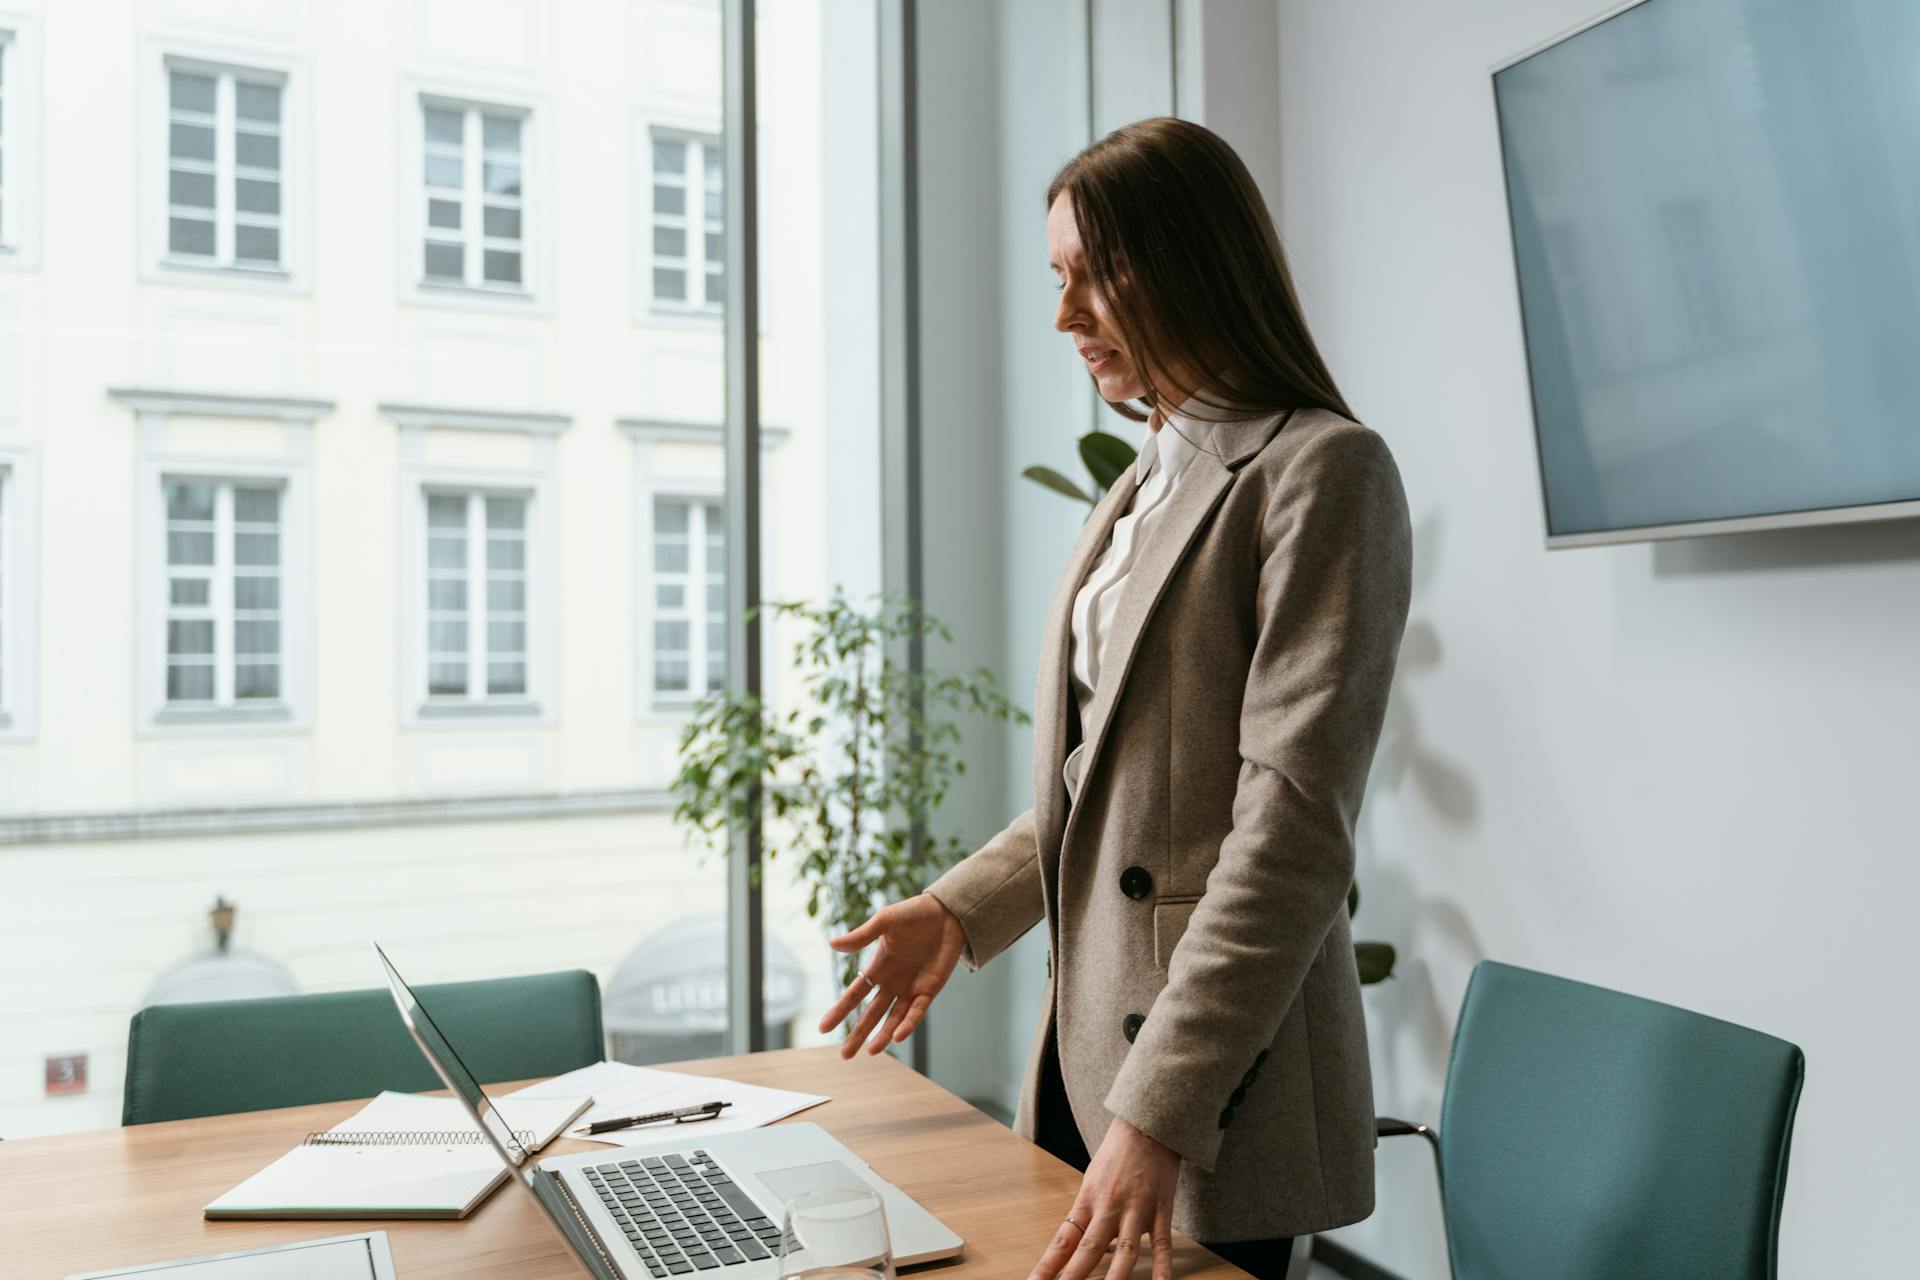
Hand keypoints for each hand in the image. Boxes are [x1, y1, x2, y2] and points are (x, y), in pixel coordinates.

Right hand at [817, 892, 967, 1058]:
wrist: (947, 913)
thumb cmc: (913, 913)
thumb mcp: (885, 921)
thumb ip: (861, 936)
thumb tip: (831, 944)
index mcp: (878, 967)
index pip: (854, 994)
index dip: (839, 1011)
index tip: (823, 1028)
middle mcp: (891, 982)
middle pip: (871, 1014)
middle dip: (857, 1034)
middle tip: (844, 1056)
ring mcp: (911, 988)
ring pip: (893, 1018)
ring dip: (882, 1035)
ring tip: (870, 1051)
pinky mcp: (930, 990)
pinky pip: (917, 1012)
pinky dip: (908, 1024)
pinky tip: (898, 1036)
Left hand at [1030, 1118, 1179, 1279]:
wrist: (1147, 1124)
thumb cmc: (1118, 1153)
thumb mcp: (1093, 1180)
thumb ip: (1089, 1215)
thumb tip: (1084, 1248)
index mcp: (1088, 1200)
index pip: (1064, 1240)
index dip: (1048, 1265)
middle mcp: (1109, 1207)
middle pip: (1089, 1249)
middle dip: (1075, 1277)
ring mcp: (1136, 1209)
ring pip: (1126, 1252)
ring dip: (1116, 1279)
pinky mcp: (1161, 1209)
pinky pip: (1163, 1244)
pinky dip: (1162, 1267)